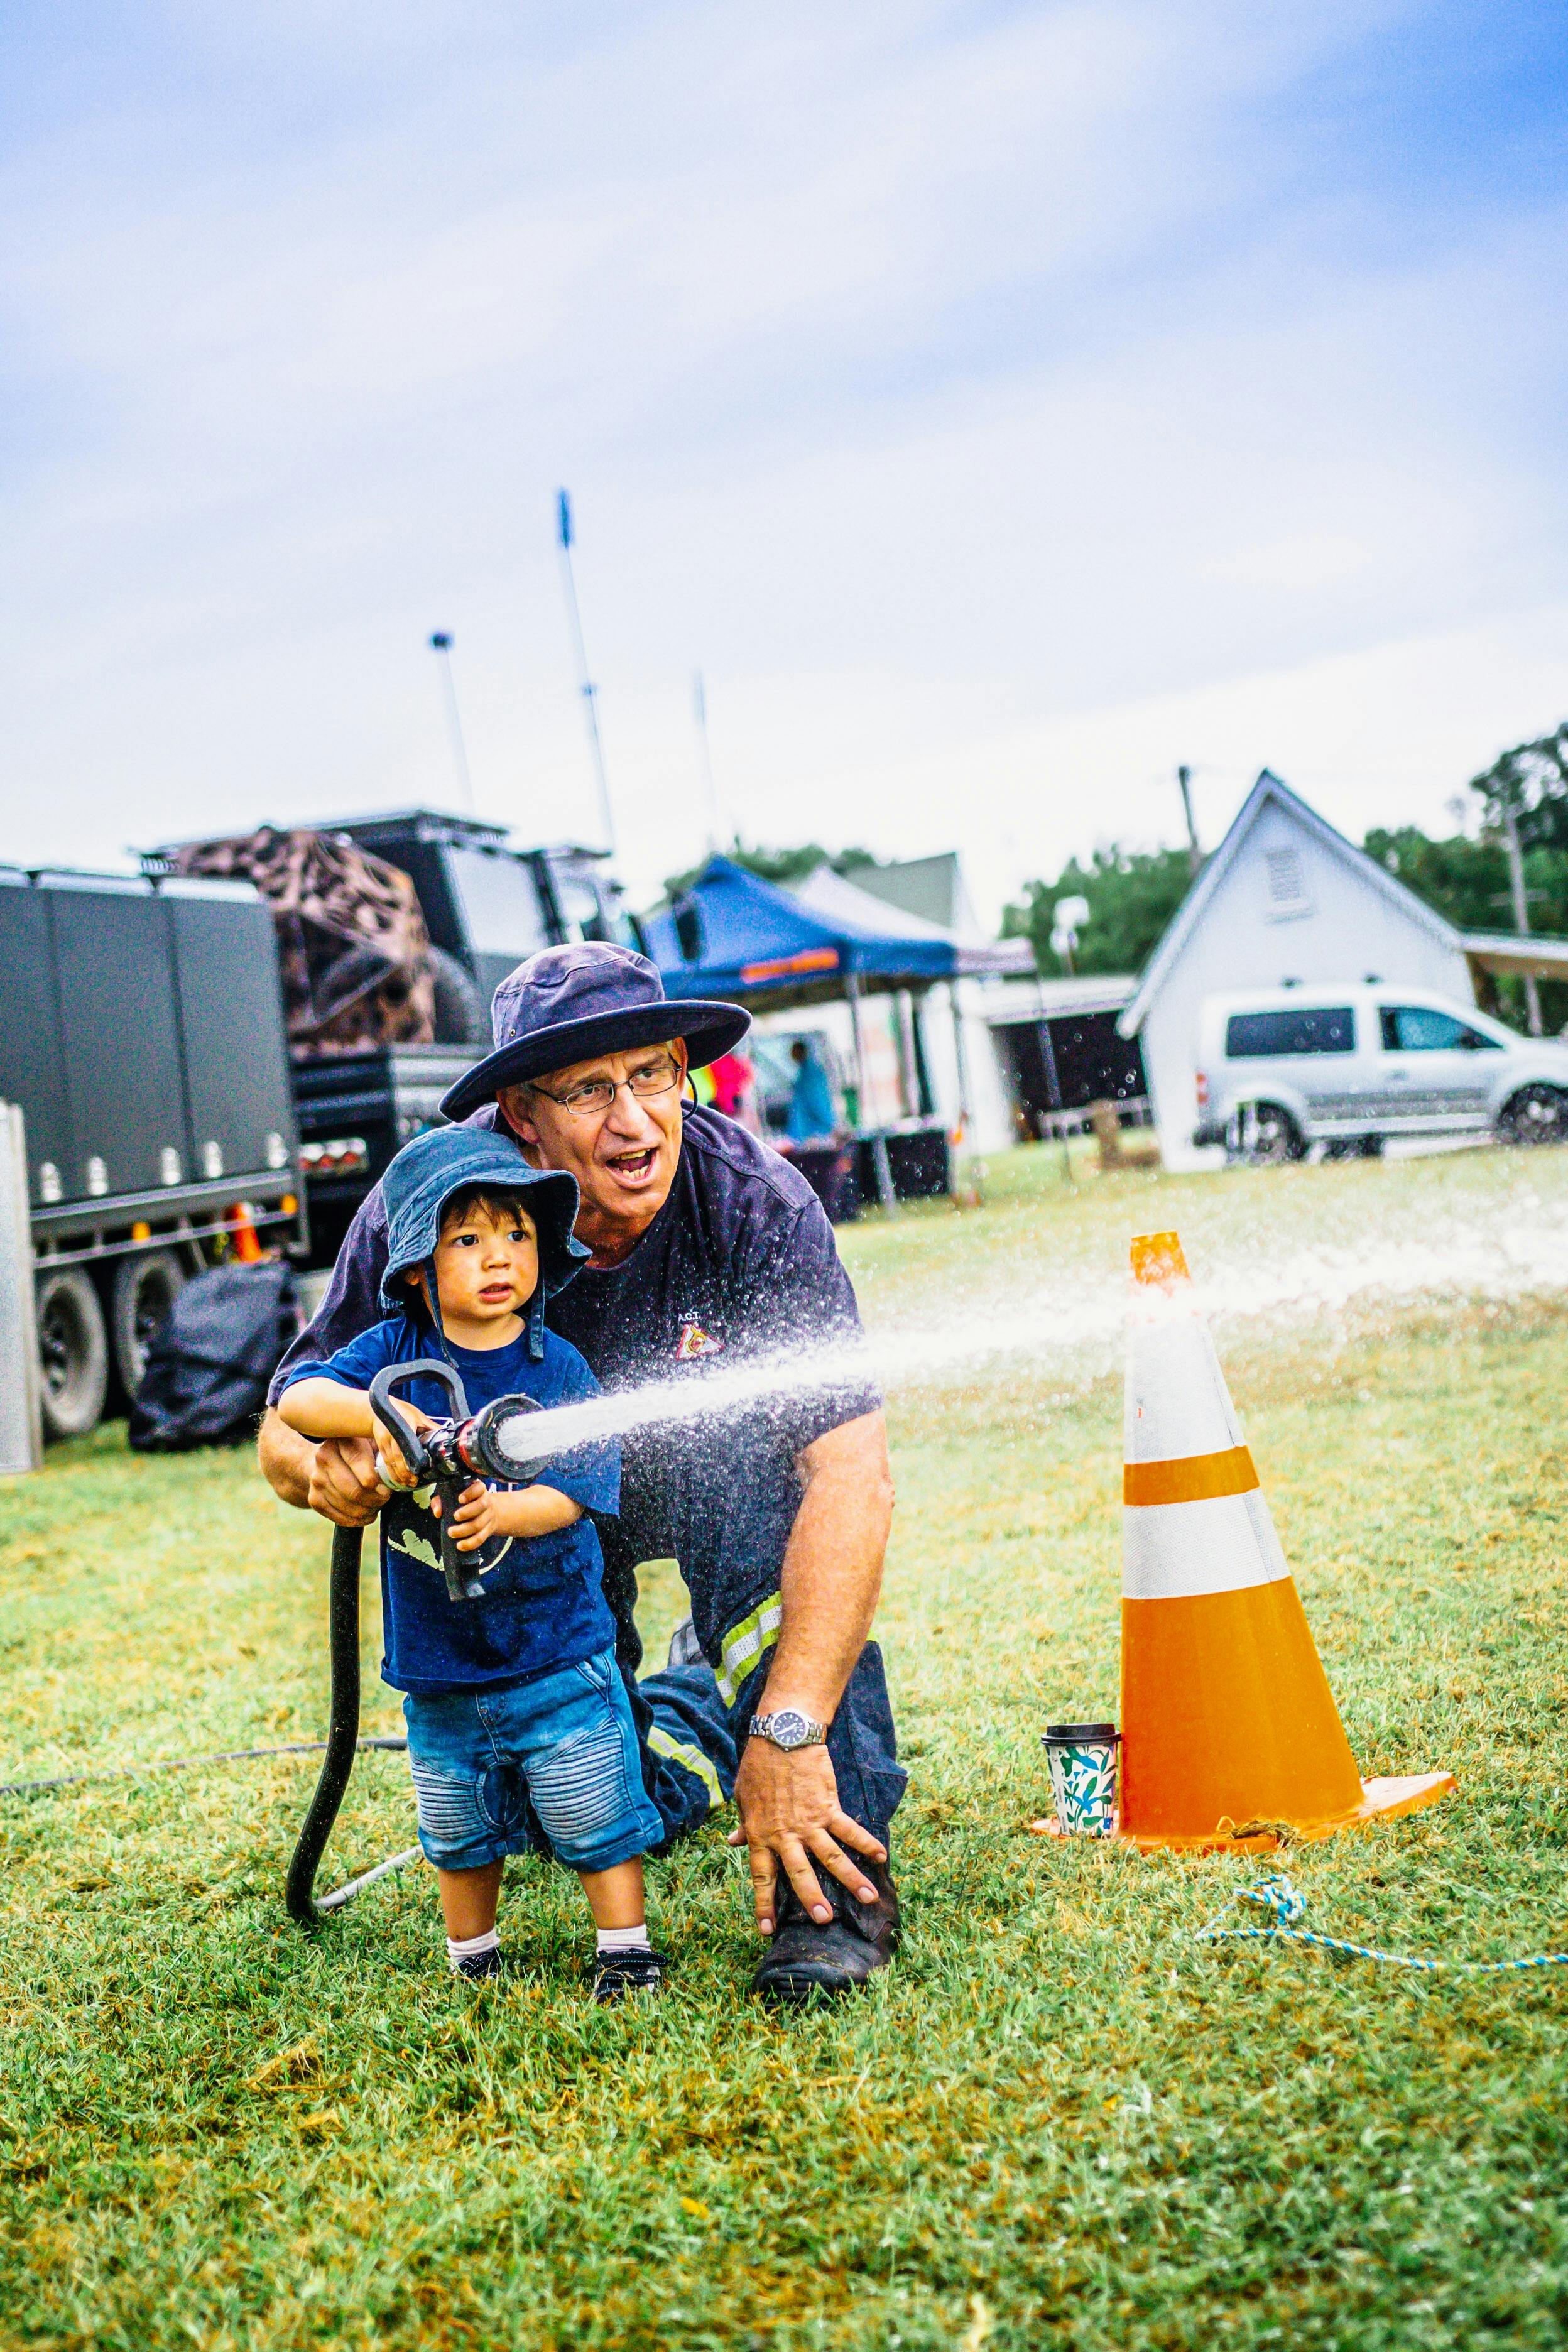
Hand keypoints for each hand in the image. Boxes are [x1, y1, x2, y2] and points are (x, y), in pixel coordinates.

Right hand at [306, 1436, 388, 1527]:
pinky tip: (366, 1513)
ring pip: (349, 1507)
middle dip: (375, 1500)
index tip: (387, 1489)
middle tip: (384, 1499)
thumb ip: (385, 1454)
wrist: (328, 1461)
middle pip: (355, 1491)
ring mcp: (317, 1479)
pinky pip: (339, 1518)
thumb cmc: (360, 1451)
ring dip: (368, 1511)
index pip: (361, 1467)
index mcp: (341, 1441)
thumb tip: (403, 1471)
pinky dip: (357, 1520)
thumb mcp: (373, 1443)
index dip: (378, 1483)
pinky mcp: (314, 1498)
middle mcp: (324, 1458)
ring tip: (376, 1505)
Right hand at [374, 1405, 433, 1491]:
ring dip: (399, 1475)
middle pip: (398, 1456)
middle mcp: (392, 1435)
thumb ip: (430, 1426)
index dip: (411, 1458)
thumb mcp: (417, 1415)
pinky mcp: (381, 1447)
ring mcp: (384, 1442)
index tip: (419, 1469)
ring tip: (408, 1483)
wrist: (375, 1411)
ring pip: (391, 1462)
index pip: (407, 1444)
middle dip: (405, 1471)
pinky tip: (398, 1480)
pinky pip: (386, 1463)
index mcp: (403, 1426)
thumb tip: (444, 1433)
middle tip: (414, 1481)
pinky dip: (392, 1473)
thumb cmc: (399, 1411)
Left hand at [448, 1480, 501, 1553]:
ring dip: (465, 1530)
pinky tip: (461, 1545)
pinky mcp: (488, 1530)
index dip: (470, 1493)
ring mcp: (489, 1516)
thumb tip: (438, 1512)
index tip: (460, 1499)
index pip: (478, 1488)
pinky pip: (481, 1538)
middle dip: (467, 1512)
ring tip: (451, 1533)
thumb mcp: (453, 1496)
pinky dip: (470, 1543)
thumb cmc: (466, 1503)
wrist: (489, 1511)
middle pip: (481, 1506)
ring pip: (480, 1524)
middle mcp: (486, 1501)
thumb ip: (441, 1500)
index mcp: (478, 1490)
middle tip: (455, 1517)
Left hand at [727, 1737, 885, 1934]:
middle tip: (823, 1921)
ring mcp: (809, 1822)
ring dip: (851, 1879)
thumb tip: (732, 1842)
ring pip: (832, 1857)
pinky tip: (882, 1856)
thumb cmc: (758, 1766)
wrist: (781, 1736)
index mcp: (761, 1835)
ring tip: (869, 1897)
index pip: (761, 1876)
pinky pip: (850, 1830)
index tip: (767, 1929)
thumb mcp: (743, 1798)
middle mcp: (786, 1834)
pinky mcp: (828, 1806)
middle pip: (800, 1873)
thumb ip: (744, 1825)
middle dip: (812, 1899)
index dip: (763, 1904)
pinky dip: (866, 1843)